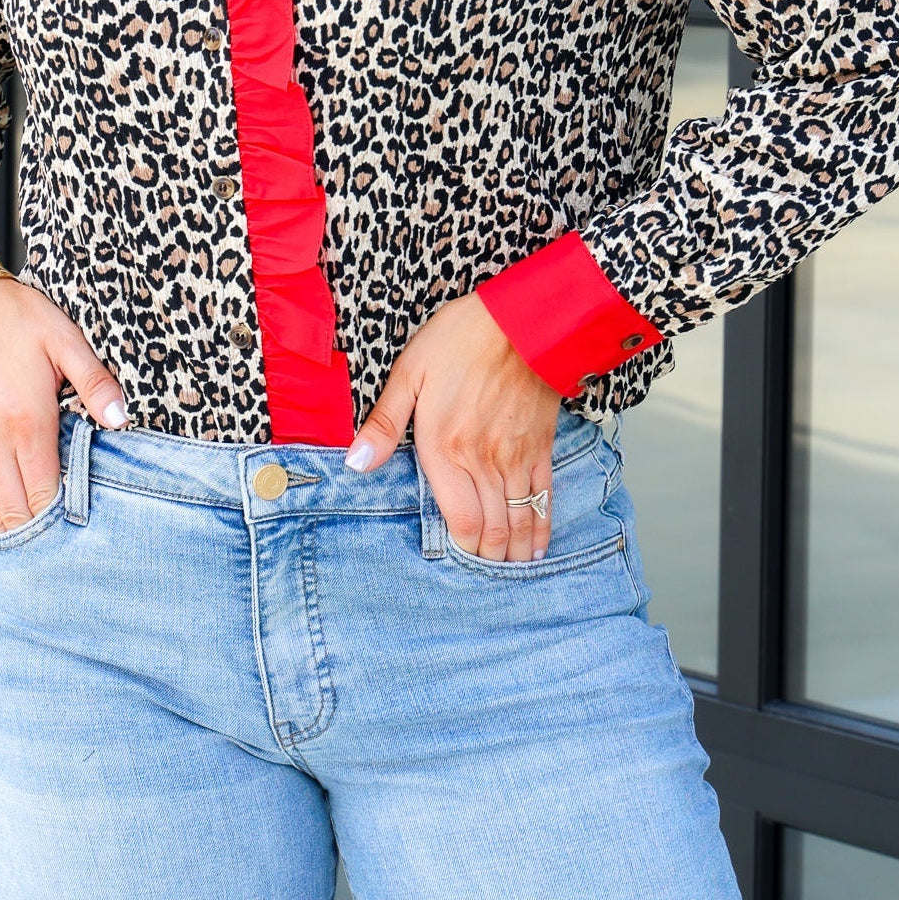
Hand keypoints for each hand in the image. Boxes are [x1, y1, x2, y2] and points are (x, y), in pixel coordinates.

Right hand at [0, 257, 127, 534]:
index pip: (45, 493)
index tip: (82, 524)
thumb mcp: (66, 341)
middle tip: (67, 537)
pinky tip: (11, 509)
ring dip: (14, 523)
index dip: (62, 517)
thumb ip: (96, 384)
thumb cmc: (15, 318)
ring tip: (41, 529)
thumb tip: (121, 419)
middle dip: (41, 528)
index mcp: (28, 420)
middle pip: (17, 510)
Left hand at [345, 293, 560, 560]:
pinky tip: (536, 547)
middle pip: (491, 529)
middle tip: (481, 579)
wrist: (524, 320)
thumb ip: (383, 423)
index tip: (456, 565)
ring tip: (506, 571)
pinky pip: (544, 498)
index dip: (460, 549)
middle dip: (487, 559)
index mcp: (446, 447)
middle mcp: (484, 461)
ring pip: (518, 520)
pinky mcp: (541, 446)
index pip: (458, 519)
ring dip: (513, 552)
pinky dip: (540, 527)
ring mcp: (516, 456)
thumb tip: (355, 463)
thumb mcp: (409, 373)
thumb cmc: (461, 340)